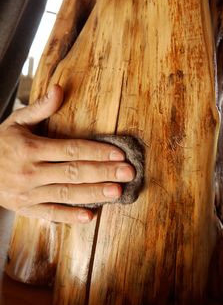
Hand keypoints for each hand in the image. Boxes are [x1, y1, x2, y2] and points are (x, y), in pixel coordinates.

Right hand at [0, 85, 134, 223]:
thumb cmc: (1, 143)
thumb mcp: (16, 122)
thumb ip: (39, 108)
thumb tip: (59, 88)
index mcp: (30, 149)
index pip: (71, 149)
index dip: (96, 151)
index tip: (119, 153)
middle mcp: (30, 172)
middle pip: (74, 172)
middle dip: (103, 172)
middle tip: (129, 173)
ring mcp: (28, 193)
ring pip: (66, 194)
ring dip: (93, 194)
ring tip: (117, 192)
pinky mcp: (26, 208)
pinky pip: (50, 213)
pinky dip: (69, 216)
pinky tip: (89, 217)